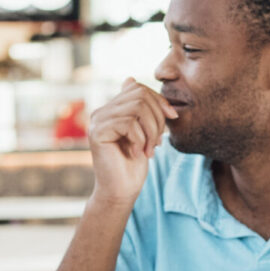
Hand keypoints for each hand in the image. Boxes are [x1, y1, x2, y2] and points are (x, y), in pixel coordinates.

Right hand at [87, 80, 175, 204]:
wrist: (121, 191)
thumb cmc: (133, 164)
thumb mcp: (143, 131)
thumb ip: (140, 109)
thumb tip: (130, 79)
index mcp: (111, 109)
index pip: (138, 88)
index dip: (159, 100)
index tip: (172, 118)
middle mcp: (101, 112)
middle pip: (139, 94)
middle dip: (158, 117)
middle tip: (159, 141)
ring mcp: (97, 121)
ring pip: (137, 108)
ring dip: (152, 130)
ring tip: (151, 148)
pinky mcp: (97, 133)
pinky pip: (129, 123)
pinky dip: (141, 139)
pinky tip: (139, 153)